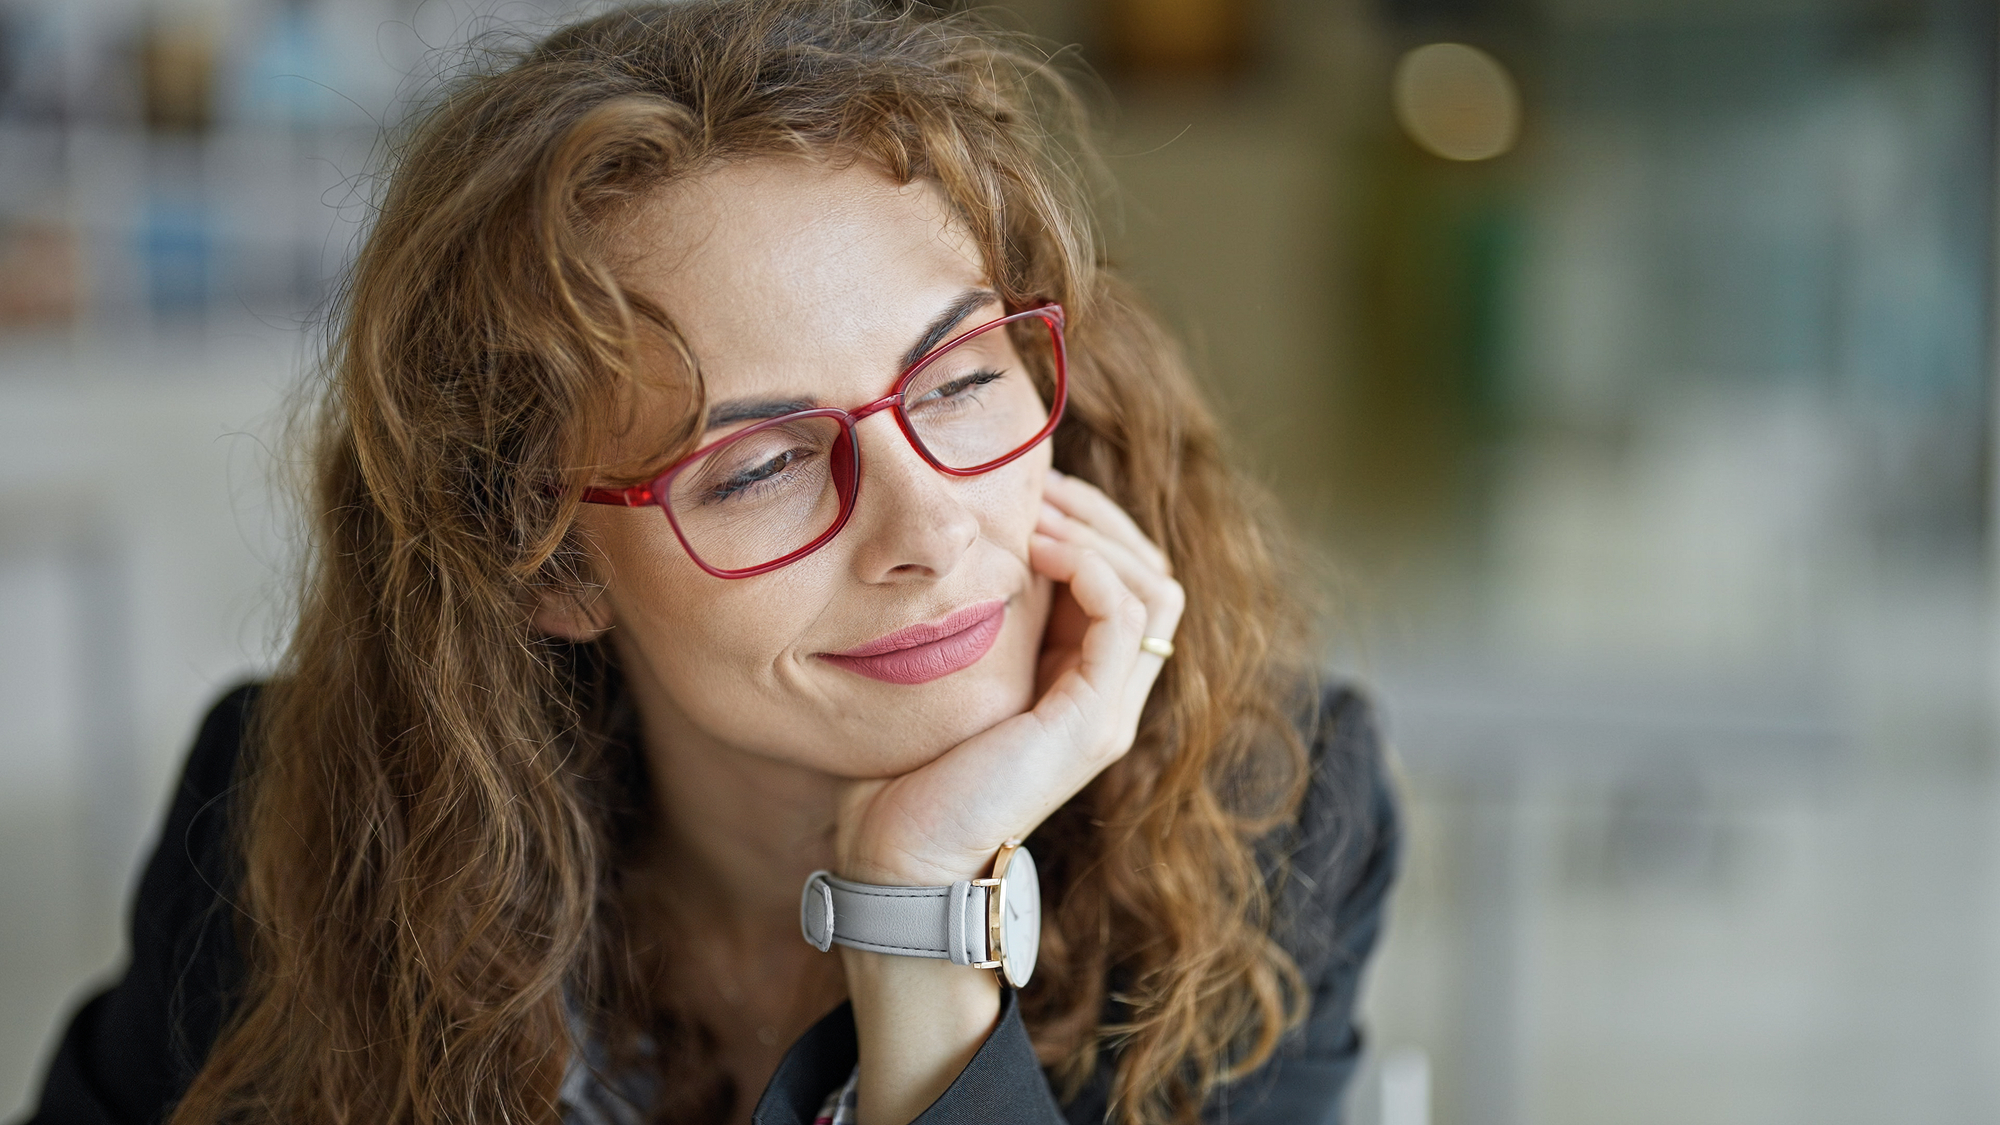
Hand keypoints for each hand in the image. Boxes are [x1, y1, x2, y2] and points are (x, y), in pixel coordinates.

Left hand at [833, 468, 1185, 884]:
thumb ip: (979, 622)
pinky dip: (1092, 568)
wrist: (898, 857)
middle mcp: (1108, 696)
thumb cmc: (904, 771)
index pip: (1127, 577)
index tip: (1029, 487)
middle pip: (1152, 573)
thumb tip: (963, 545)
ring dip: (1098, 532)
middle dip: (1099, 514)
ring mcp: (1108, 712)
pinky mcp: (1092, 724)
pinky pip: (1126, 619)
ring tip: (1035, 512)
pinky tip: (1039, 550)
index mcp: (1080, 683)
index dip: (1089, 521)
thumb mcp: (952, 674)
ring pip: (1154, 587)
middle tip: (1037, 483)